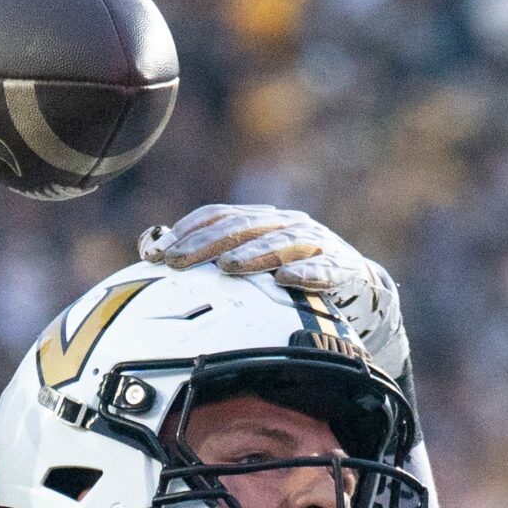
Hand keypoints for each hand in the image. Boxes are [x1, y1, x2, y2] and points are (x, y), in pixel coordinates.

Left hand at [139, 204, 408, 378]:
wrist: (358, 291)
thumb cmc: (294, 278)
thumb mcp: (252, 265)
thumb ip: (207, 255)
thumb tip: (149, 246)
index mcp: (262, 220)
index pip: (219, 216)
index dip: (186, 231)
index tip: (156, 254)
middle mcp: (286, 224)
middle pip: (242, 227)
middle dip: (207, 245)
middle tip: (178, 263)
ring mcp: (315, 244)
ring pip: (280, 243)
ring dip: (252, 255)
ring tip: (227, 268)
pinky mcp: (341, 268)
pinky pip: (322, 270)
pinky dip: (304, 272)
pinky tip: (285, 279)